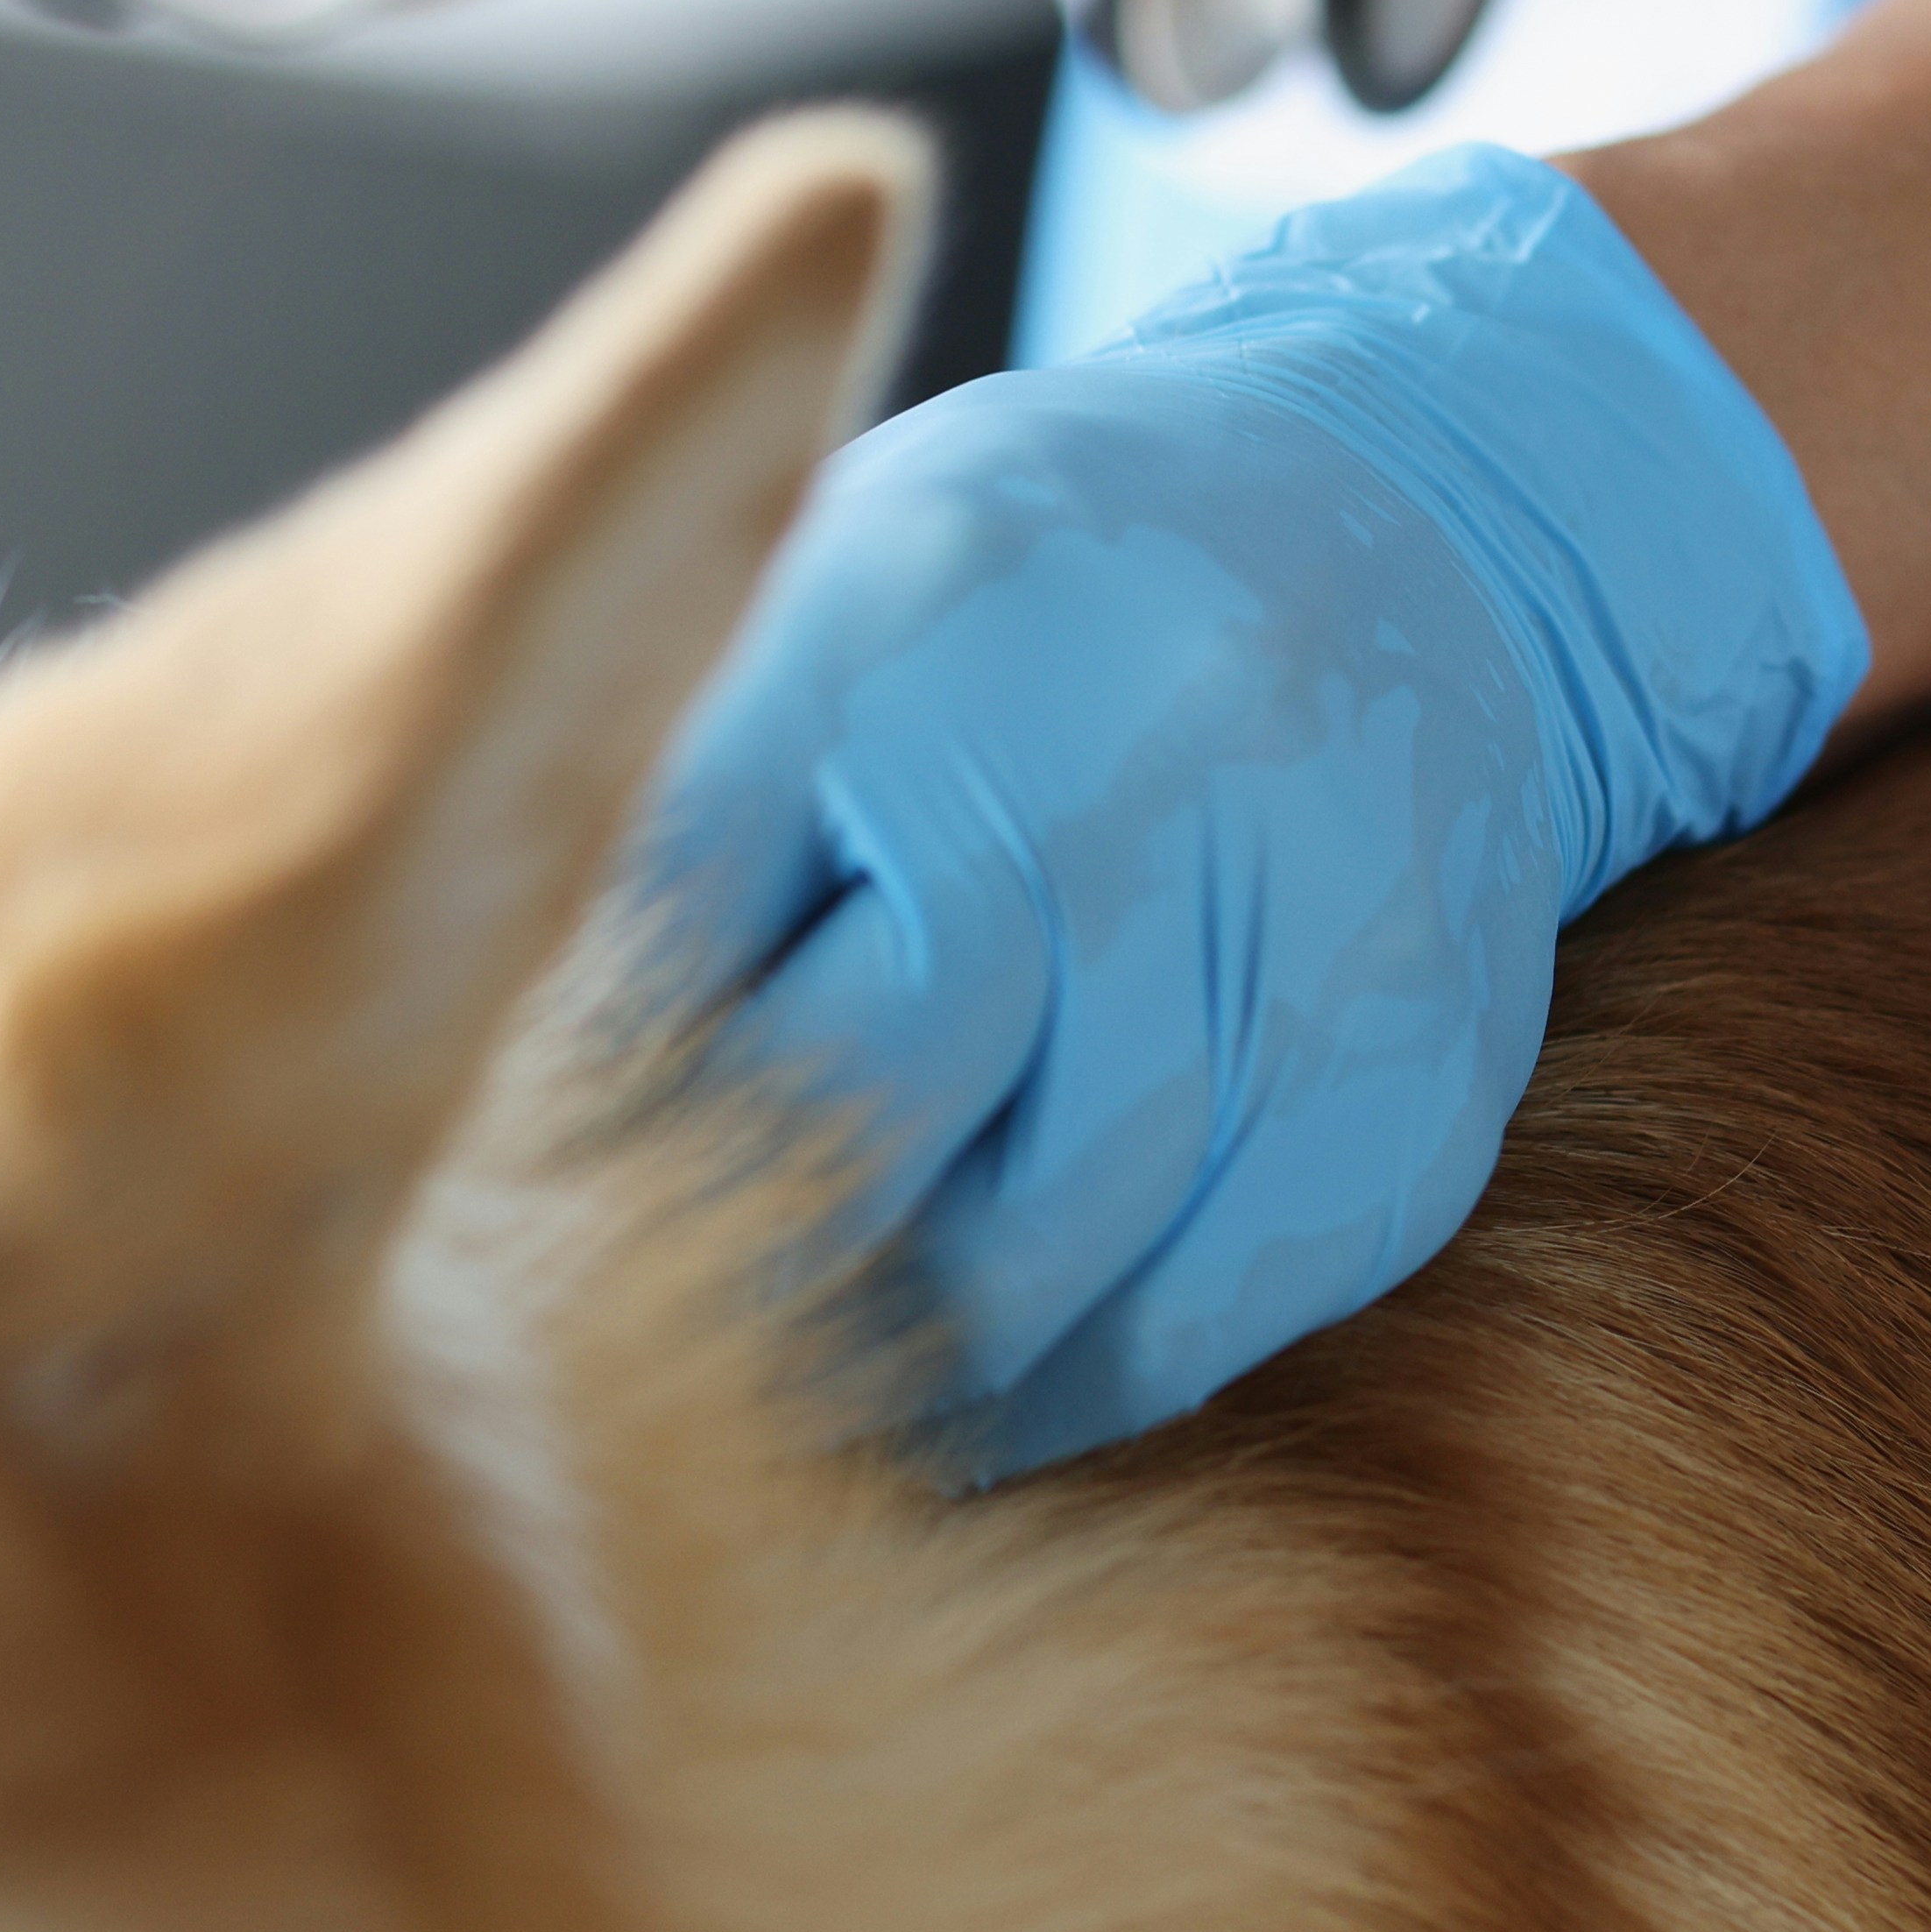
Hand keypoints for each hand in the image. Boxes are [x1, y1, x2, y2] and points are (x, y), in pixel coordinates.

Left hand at [636, 149, 1866, 1478]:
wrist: (1426, 527)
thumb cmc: (1046, 592)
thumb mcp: (843, 584)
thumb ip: (697, 800)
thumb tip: (504, 1099)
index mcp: (918, 606)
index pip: (680, 923)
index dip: (588, 1093)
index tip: (526, 1195)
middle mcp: (1127, 746)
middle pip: (854, 1108)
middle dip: (728, 1240)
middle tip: (628, 1347)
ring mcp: (1297, 915)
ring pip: (1029, 1259)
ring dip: (888, 1361)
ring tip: (787, 1404)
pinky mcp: (1409, 1077)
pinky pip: (1192, 1319)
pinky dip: (1061, 1388)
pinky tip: (976, 1397)